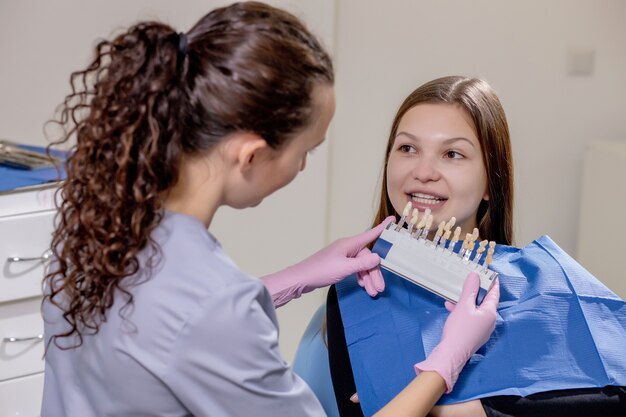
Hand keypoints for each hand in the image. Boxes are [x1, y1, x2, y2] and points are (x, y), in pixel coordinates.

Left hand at [261, 216, 394, 306]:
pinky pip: (355, 269)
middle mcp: (347, 248)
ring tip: (372, 292)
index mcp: (349, 244)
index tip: (393, 221)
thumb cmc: (320, 271)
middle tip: (380, 289)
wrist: (301, 279)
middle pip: (368, 257)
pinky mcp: (338, 264)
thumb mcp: (344, 268)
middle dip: (375, 272)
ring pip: (362, 265)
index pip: (370, 234)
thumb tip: (378, 257)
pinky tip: (363, 286)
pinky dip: (360, 277)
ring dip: (368, 278)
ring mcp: (343, 256)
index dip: (382, 228)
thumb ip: (362, 263)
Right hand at [414, 272, 498, 392]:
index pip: (494, 294)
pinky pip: (471, 318)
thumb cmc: (460, 328)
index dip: (492, 283)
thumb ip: (470, 289)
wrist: (451, 353)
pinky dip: (463, 312)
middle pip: (485, 302)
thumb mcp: (463, 306)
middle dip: (475, 292)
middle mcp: (490, 321)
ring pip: (476, 310)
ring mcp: (482, 329)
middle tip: (469, 282)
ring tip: (453, 297)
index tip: (491, 275)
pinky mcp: (474, 335)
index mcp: (490, 313)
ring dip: (466, 302)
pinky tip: (451, 309)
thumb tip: (475, 275)